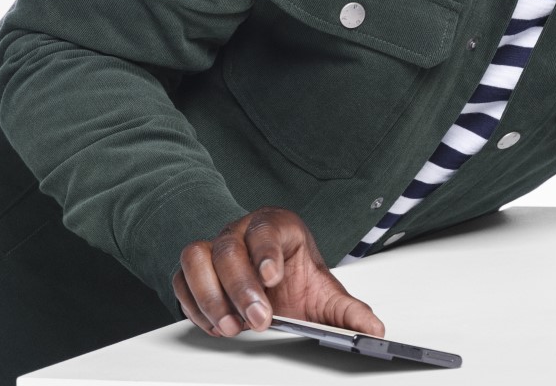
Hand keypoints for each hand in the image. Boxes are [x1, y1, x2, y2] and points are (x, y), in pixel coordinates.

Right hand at [172, 206, 384, 338]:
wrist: (272, 278)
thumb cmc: (296, 277)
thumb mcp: (325, 293)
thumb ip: (348, 312)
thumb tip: (373, 328)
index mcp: (278, 226)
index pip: (266, 229)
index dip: (265, 251)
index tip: (272, 277)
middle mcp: (242, 231)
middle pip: (229, 249)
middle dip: (241, 288)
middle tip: (259, 320)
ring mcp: (215, 247)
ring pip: (197, 258)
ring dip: (211, 296)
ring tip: (232, 326)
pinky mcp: (195, 268)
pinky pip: (182, 279)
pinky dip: (194, 305)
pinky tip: (216, 324)